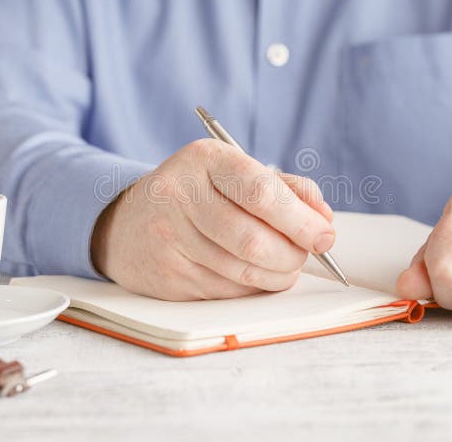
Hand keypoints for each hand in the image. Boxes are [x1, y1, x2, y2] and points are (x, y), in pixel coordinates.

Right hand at [91, 139, 334, 300]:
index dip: (300, 220)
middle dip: (294, 254)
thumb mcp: (234, 172)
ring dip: (279, 274)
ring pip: (243, 271)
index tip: (324, 235)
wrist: (127, 225)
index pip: (260, 192)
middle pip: (253, 240)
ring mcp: (170, 240)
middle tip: (308, 253)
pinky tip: (256, 273)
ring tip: (286, 264)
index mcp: (204, 160)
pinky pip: (228, 291)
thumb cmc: (197, 195)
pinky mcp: (168, 277)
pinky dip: (254, 286)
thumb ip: (285, 188)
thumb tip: (323, 218)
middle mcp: (180, 197)